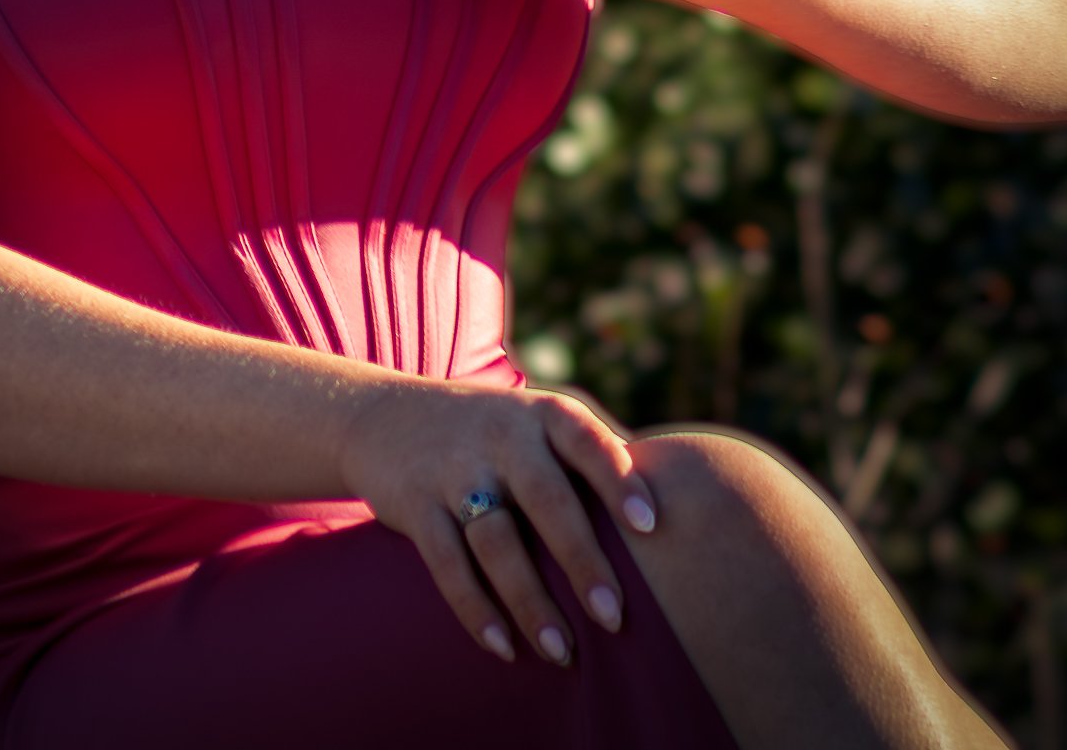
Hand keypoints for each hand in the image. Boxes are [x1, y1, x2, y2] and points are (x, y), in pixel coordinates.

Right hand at [336, 374, 657, 663]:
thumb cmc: (492, 432)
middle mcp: (500, 435)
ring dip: (531, 601)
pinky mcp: (416, 505)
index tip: (649, 524)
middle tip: (615, 618)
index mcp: (540, 414)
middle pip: (546, 500)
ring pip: (496, 541)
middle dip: (581, 560)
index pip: (586, 440)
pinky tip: (504, 646)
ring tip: (563, 652)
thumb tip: (682, 502)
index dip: (618, 479)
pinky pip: (447, 564)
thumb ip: (593, 455)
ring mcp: (454, 470)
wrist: (385, 414)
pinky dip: (476, 609)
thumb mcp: (537, 423)